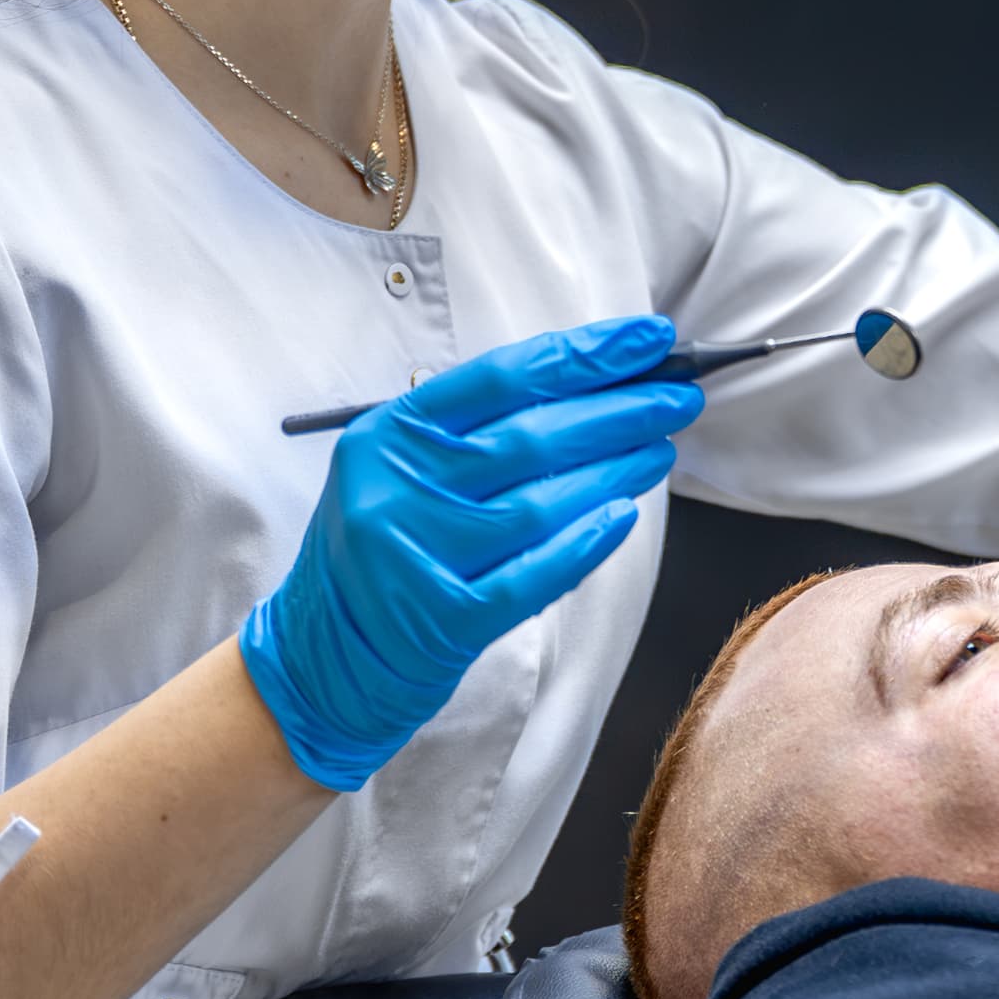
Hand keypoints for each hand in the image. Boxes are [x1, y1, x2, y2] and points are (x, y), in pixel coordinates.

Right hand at [240, 315, 700, 789]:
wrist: (320, 660)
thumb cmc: (378, 551)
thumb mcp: (399, 473)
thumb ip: (475, 432)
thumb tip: (593, 390)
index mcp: (388, 435)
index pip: (503, 375)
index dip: (585, 353)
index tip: (649, 339)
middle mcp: (397, 488)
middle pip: (531, 436)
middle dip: (619, 410)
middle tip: (679, 397)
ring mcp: (418, 555)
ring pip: (540, 503)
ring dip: (615, 472)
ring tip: (662, 450)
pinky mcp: (444, 618)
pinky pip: (532, 575)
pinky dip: (584, 544)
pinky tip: (623, 518)